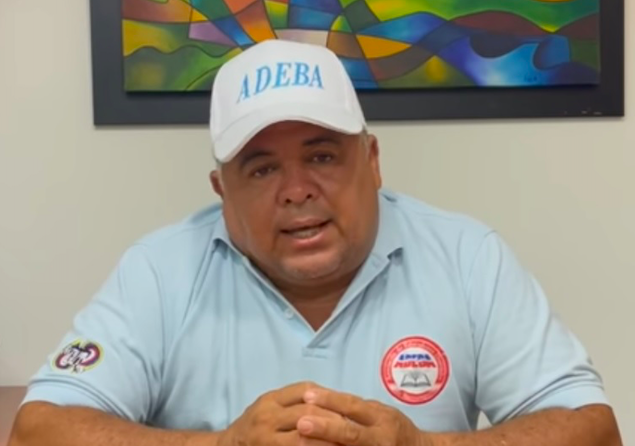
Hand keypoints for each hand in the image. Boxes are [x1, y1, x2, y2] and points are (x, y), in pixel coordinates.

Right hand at [217, 382, 344, 445]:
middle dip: (334, 420)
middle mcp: (267, 416)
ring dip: (329, 441)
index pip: (305, 390)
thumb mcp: (270, 406)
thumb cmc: (254, 426)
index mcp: (271, 399)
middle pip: (307, 412)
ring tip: (348, 443)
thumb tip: (334, 402)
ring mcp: (266, 439)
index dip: (329, 397)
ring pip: (304, 438)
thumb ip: (294, 402)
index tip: (349, 405)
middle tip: (355, 427)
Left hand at [296, 388, 432, 445]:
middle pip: (350, 433)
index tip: (308, 395)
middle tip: (301, 423)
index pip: (353, 406)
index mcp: (382, 418)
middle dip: (325, 428)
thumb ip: (358, 409)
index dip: (331, 400)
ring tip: (301, 441)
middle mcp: (380, 438)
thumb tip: (324, 400)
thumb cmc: (396, 430)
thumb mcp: (382, 413)